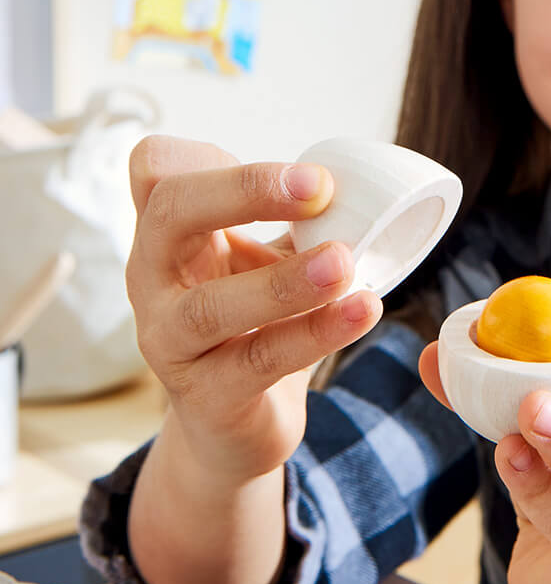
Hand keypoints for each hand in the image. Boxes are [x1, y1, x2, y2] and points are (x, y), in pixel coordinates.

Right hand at [126, 136, 382, 484]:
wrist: (236, 428)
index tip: (292, 171)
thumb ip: (298, 225)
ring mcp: (170, 342)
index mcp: (171, 235)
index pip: (154, 167)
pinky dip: (315, 334)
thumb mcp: (267, 263)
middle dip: (246, 190)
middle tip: (320, 188)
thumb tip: (363, 186)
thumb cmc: (255, 328)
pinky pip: (258, 362)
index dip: (210, 155)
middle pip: (170, 212)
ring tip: (344, 264)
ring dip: (286, 281)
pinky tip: (362, 311)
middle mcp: (153, 280)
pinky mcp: (206, 396)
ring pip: (212, 305)